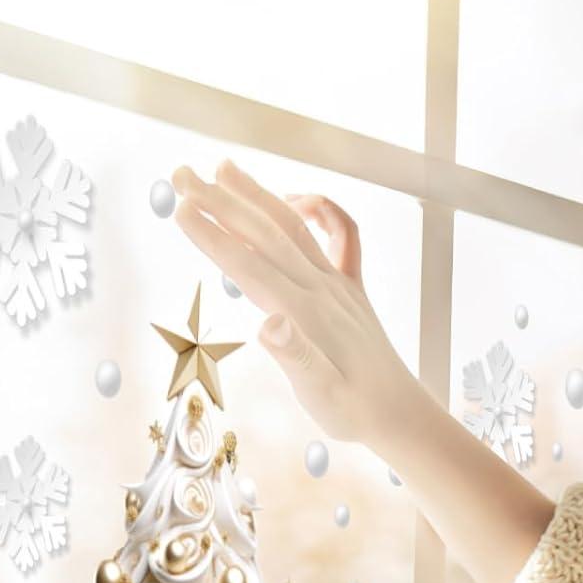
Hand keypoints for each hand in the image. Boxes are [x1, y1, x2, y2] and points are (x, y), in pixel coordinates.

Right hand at [170, 158, 431, 449]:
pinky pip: (343, 235)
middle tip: (182, 173)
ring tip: (223, 168)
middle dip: (221, 201)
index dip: (213, 236)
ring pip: (293, 227)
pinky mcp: (353, 289)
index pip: (249, 267)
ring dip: (257, 195)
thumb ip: (295, 357)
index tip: (180, 207)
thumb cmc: (354, 411)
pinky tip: (297, 202)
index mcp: (305, 313)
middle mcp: (321, 289)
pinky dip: (322, 210)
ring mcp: (338, 285)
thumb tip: (269, 325)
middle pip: (265, 235)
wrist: (401, 414)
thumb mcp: (320, 394)